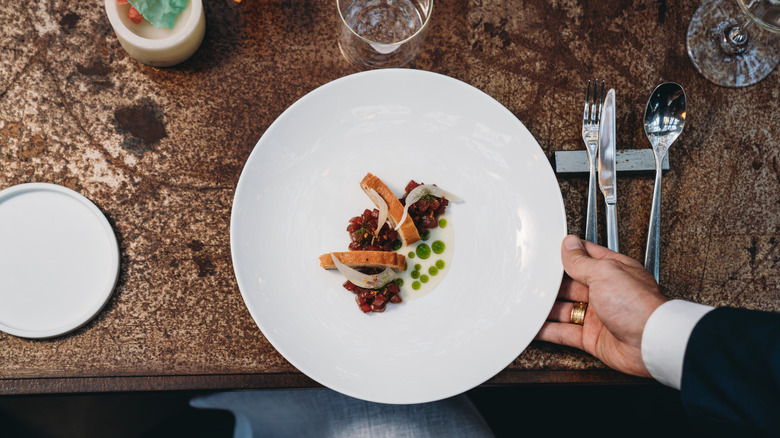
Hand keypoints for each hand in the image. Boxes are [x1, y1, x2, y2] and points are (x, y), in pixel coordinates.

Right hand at [535, 235, 667, 376]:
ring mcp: (598, 316)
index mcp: (612, 271)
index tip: (546, 254)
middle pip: (571, 285)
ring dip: (547, 308)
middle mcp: (605, 292)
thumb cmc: (638, 305)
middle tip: (532, 281)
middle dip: (552, 284)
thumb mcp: (604, 272)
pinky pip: (565, 333)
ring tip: (528, 304)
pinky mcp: (592, 338)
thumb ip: (582, 260)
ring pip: (565, 309)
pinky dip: (549, 331)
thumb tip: (569, 244)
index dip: (566, 255)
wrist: (651, 343)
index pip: (584, 257)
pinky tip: (536, 327)